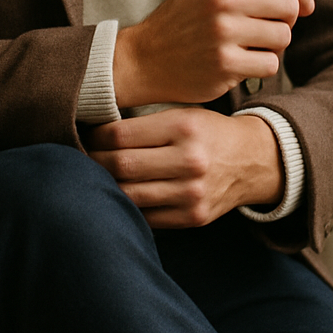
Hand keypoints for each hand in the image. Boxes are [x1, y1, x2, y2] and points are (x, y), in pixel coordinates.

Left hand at [88, 109, 283, 227]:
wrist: (253, 161)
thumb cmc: (209, 134)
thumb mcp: (184, 115)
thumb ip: (145, 124)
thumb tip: (93, 134)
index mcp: (184, 127)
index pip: (120, 135)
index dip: (94, 138)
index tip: (86, 138)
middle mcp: (190, 160)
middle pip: (121, 166)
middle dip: (92, 163)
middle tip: (80, 159)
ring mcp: (192, 192)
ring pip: (129, 195)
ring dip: (105, 187)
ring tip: (93, 179)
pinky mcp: (193, 216)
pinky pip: (146, 216)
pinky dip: (127, 207)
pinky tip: (118, 197)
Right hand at [112, 0, 313, 108]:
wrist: (145, 58)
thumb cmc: (186, 17)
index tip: (304, 5)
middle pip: (290, 7)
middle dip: (286, 21)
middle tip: (266, 28)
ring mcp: (222, 32)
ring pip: (283, 37)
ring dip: (274, 45)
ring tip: (250, 45)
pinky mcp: (224, 64)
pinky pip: (270, 64)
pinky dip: (261, 67)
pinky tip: (241, 63)